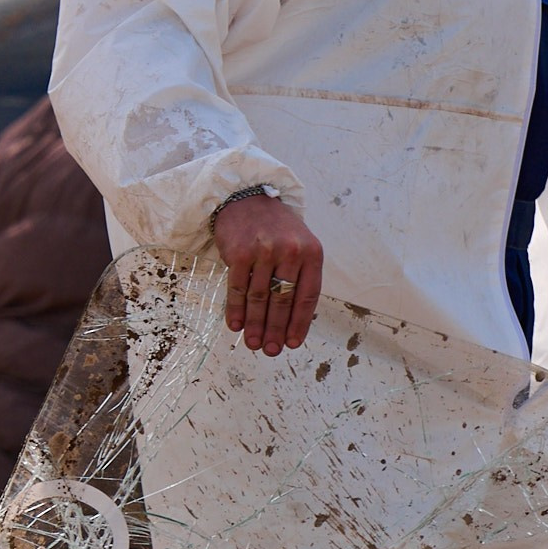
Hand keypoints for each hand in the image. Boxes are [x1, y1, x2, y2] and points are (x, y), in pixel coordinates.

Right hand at [213, 192, 321, 355]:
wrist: (247, 197)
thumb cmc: (276, 228)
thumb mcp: (299, 244)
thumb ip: (300, 276)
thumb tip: (293, 321)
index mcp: (311, 252)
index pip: (307, 296)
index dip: (299, 323)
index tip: (292, 343)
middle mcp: (290, 251)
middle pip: (283, 300)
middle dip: (276, 330)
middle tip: (270, 350)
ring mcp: (264, 251)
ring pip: (260, 298)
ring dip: (255, 325)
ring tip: (253, 343)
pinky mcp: (240, 252)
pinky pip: (238, 288)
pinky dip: (236, 309)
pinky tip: (235, 325)